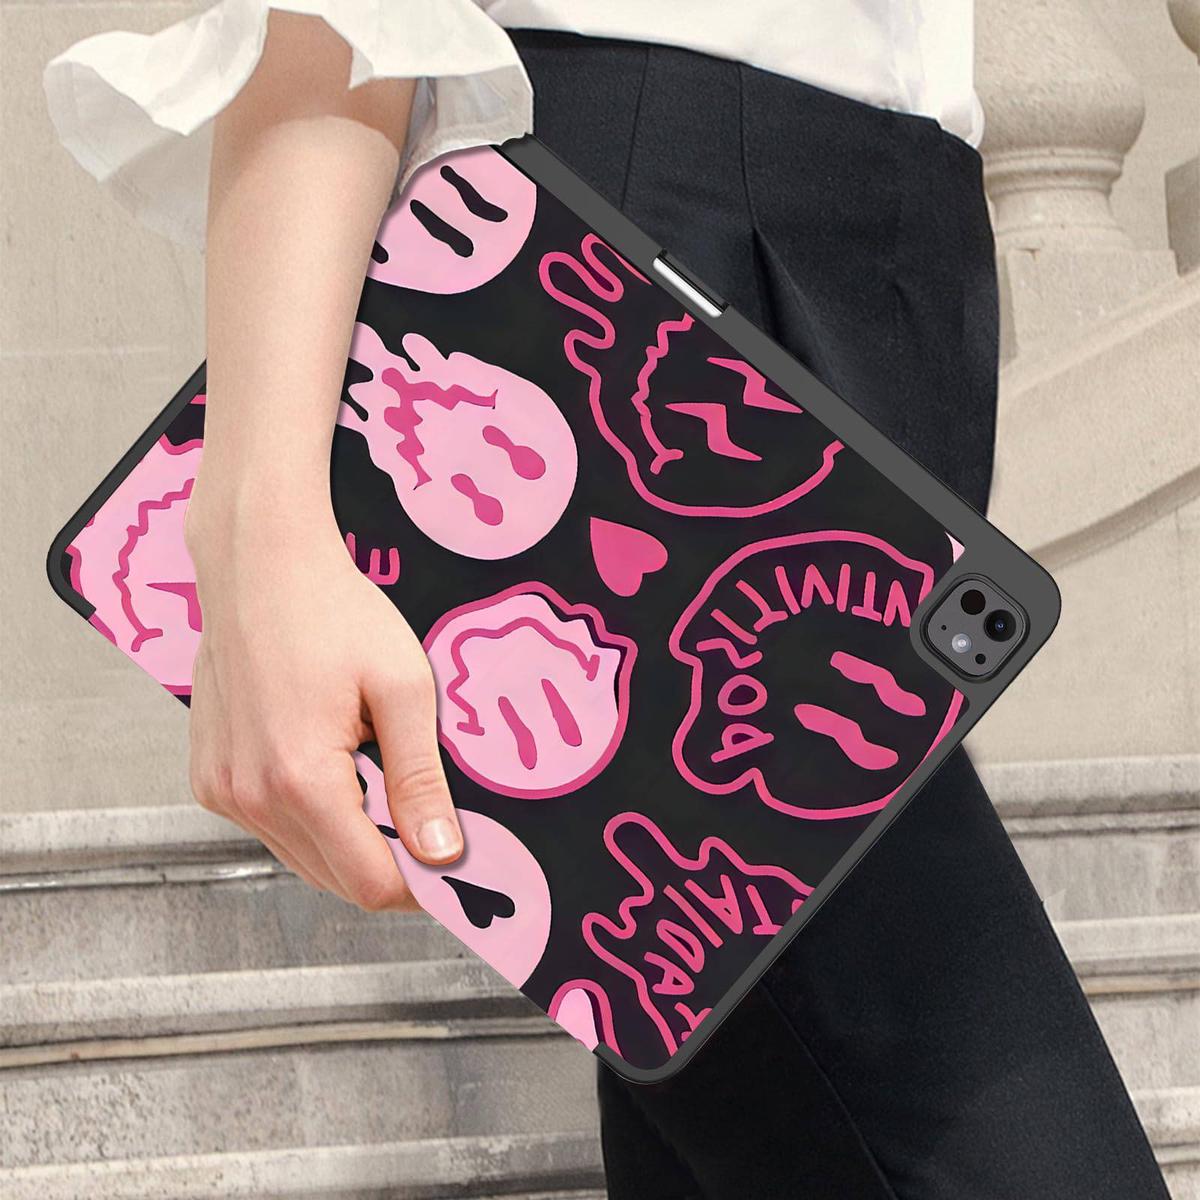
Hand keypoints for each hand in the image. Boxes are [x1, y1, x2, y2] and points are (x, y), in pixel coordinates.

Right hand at [184, 496, 461, 909]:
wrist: (259, 564)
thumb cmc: (331, 612)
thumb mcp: (402, 688)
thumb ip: (420, 779)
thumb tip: (441, 853)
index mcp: (300, 780)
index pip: (370, 882)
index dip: (422, 887)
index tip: (456, 865)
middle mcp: (249, 796)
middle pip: (336, 879)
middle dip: (390, 864)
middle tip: (430, 821)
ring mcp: (222, 790)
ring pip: (303, 858)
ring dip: (351, 841)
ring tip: (381, 779)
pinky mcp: (211, 778)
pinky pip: (272, 828)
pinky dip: (312, 819)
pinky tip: (336, 767)